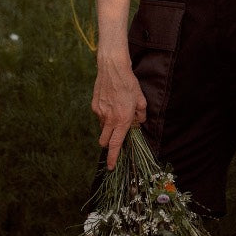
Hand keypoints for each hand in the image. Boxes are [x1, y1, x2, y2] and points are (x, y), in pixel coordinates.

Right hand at [91, 47, 146, 169]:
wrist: (112, 68)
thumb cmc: (129, 83)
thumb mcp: (141, 99)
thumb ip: (141, 114)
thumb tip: (139, 123)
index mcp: (122, 120)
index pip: (116, 144)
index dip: (113, 158)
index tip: (111, 166)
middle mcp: (109, 119)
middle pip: (104, 142)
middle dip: (108, 144)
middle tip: (115, 138)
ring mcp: (100, 112)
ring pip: (102, 128)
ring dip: (108, 128)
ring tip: (116, 113)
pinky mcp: (94, 106)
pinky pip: (99, 116)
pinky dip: (104, 116)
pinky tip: (111, 104)